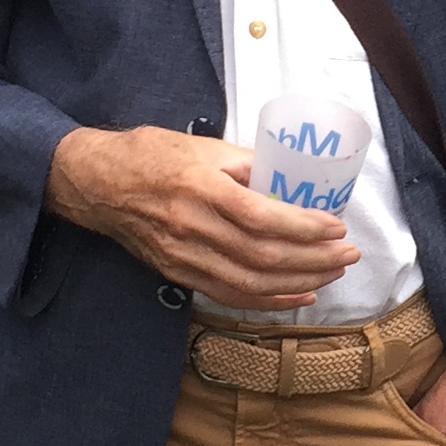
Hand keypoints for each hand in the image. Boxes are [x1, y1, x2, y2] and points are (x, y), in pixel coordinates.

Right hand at [48, 125, 356, 308]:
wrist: (96, 184)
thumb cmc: (150, 155)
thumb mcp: (200, 145)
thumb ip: (245, 163)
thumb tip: (291, 179)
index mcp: (200, 187)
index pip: (262, 216)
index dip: (304, 226)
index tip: (336, 225)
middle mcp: (191, 227)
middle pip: (262, 256)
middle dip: (314, 259)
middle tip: (349, 254)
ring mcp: (183, 256)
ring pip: (250, 282)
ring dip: (298, 283)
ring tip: (332, 274)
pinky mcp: (177, 273)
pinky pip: (228, 294)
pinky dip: (268, 300)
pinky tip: (298, 296)